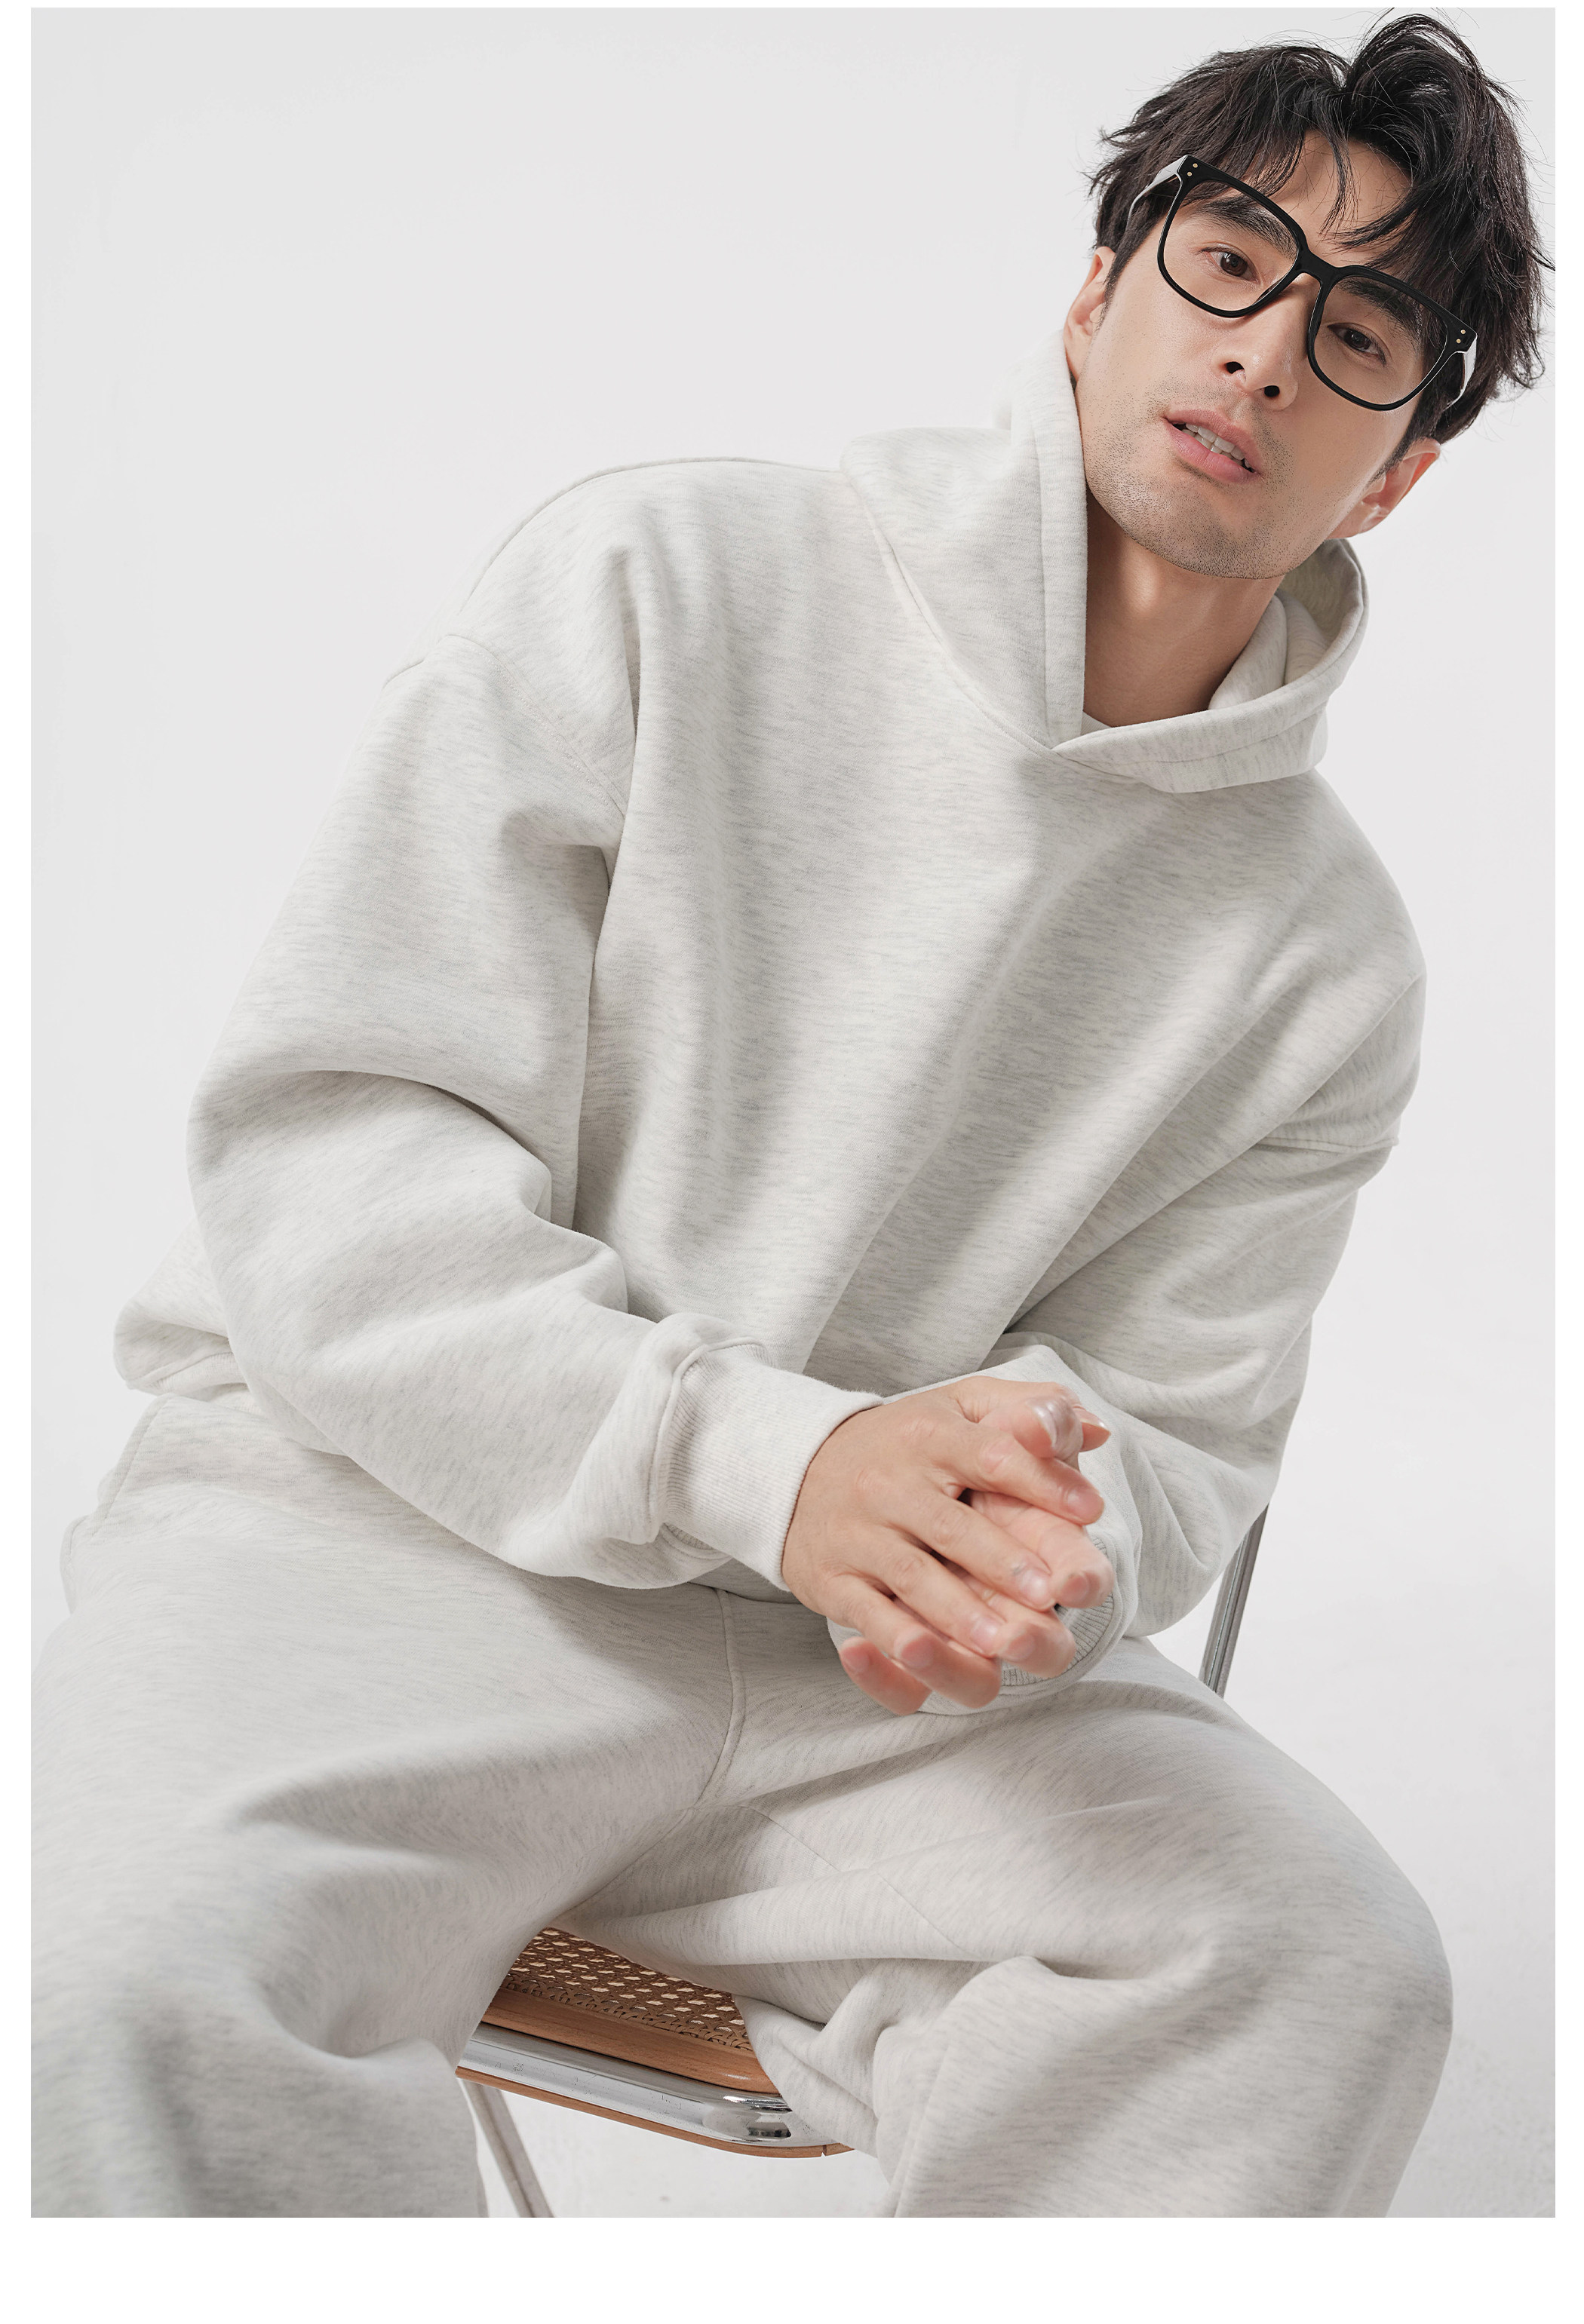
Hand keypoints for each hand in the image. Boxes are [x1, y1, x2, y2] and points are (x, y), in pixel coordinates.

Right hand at [781, 1375, 1115, 1715]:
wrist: (794, 1467)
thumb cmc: (905, 1442)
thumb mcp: (962, 1407)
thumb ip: (1033, 1412)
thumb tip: (1099, 1431)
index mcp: (932, 1435)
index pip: (993, 1453)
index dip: (1042, 1481)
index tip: (1090, 1509)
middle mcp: (890, 1482)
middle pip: (951, 1525)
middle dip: (1000, 1560)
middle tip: (1048, 1592)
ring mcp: (858, 1533)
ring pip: (911, 1575)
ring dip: (956, 1610)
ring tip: (1002, 1640)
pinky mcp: (832, 1579)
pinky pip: (866, 1611)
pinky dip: (893, 1637)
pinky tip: (925, 1655)